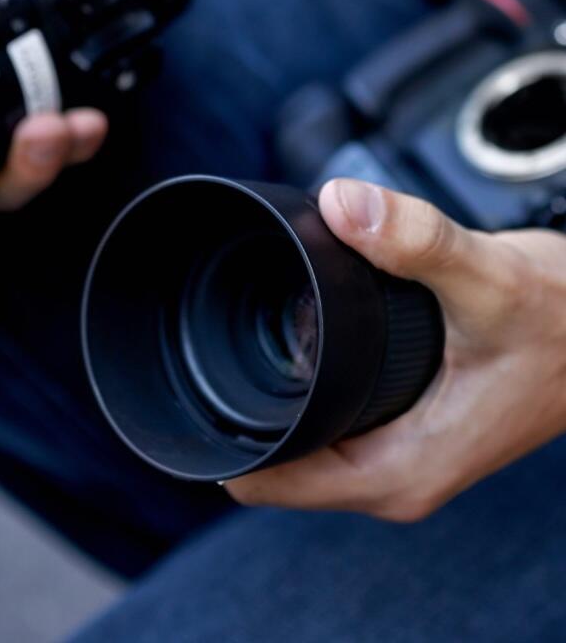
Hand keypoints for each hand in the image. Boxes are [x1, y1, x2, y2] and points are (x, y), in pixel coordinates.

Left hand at [225, 178, 565, 521]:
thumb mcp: (492, 280)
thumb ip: (416, 242)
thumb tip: (341, 205)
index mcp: (399, 473)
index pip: (270, 484)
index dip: (223, 435)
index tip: (196, 373)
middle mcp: (391, 476)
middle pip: (273, 460)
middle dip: (236, 404)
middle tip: (219, 328)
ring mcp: (394, 454)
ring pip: (297, 437)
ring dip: (268, 392)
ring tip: (250, 325)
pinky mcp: (398, 425)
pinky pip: (323, 416)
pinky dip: (301, 382)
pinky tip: (295, 336)